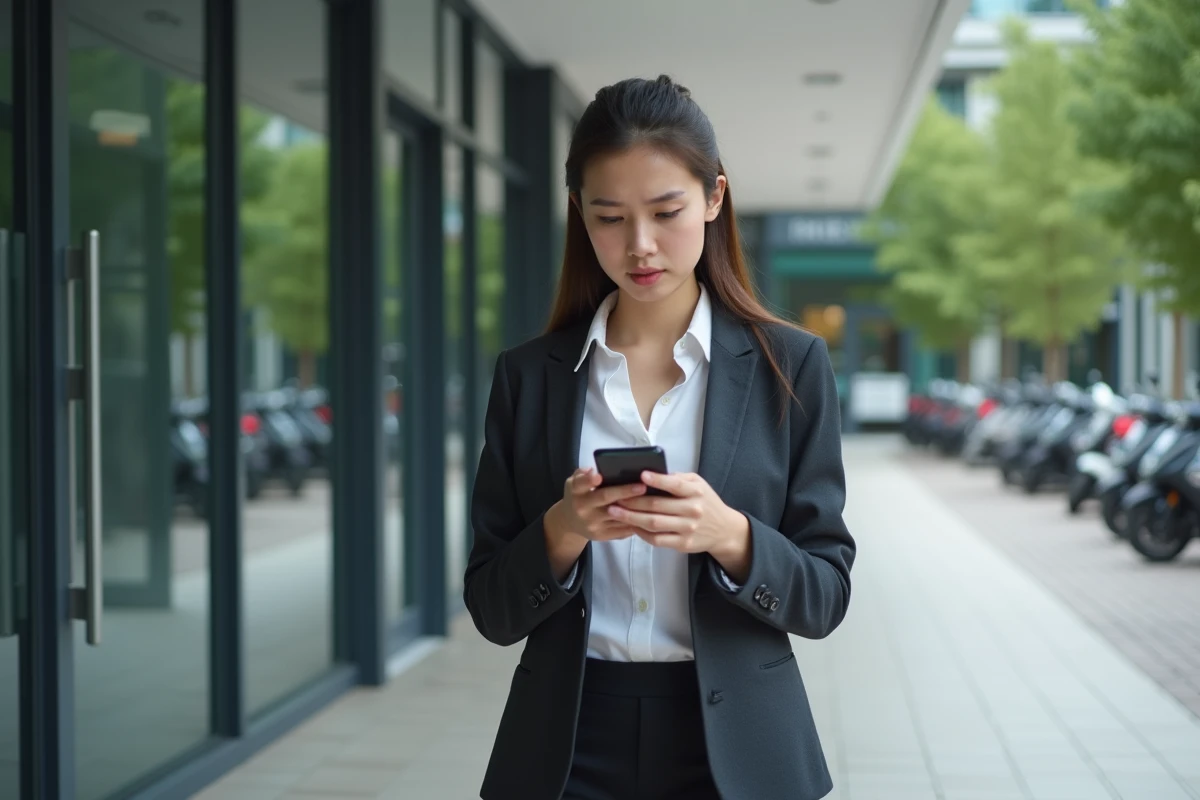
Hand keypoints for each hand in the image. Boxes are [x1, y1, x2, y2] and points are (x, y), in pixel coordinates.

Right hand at [547, 468, 650, 544]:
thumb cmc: (578, 496)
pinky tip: (647, 513)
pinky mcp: (601, 535)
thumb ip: (582, 474)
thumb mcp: (573, 482)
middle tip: (642, 486)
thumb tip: (593, 470)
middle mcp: (582, 508)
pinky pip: (621, 529)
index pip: (580, 484)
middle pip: (604, 498)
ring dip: (634, 508)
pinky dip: (635, 521)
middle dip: (624, 492)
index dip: (589, 480)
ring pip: (616, 515)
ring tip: (651, 500)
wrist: (570, 522)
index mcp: (575, 491)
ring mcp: (592, 524)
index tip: (599, 476)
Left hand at [607, 471, 751, 579]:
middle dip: (632, 501)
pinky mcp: (682, 544)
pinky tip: (630, 526)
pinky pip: (657, 539)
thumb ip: (678, 479)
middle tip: (615, 496)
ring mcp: (687, 529)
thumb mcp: (698, 484)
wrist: (724, 530)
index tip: (641, 475)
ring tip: (614, 511)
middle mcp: (692, 510)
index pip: (675, 485)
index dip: (657, 480)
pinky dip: (641, 533)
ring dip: (631, 517)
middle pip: (657, 505)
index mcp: (696, 492)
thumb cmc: (706, 502)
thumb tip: (653, 474)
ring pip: (653, 523)